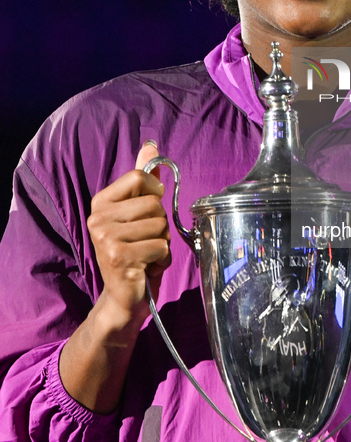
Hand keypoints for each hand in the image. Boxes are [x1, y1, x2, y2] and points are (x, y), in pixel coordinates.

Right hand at [87, 141, 170, 326]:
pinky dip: (161, 259)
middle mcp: (97, 217)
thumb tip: (151, 145)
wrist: (124, 296)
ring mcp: (105, 237)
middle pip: (154, 204)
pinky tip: (146, 267)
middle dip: (160, 224)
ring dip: (162, 243)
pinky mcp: (118, 257)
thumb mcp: (139, 212)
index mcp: (101, 202)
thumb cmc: (136, 250)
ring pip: (160, 225)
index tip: (148, 211)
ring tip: (146, 254)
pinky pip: (160, 246)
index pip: (140, 177)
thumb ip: (144, 180)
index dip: (155, 193)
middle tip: (145, 241)